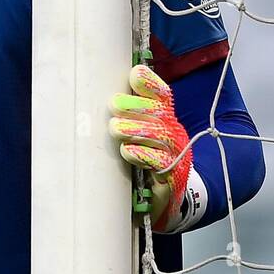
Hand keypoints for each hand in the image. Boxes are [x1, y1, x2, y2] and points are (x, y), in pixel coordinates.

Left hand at [109, 64, 191, 231]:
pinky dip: (143, 155)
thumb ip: (122, 116)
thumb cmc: (144, 161)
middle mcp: (172, 133)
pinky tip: (129, 151)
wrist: (163, 199)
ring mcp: (176, 154)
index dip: (150, 84)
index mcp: (163, 119)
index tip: (135, 73)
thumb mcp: (135, 136)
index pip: (162, 96)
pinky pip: (160, 163)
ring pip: (160, 135)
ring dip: (136, 129)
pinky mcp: (172, 176)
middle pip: (159, 113)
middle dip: (135, 106)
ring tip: (116, 128)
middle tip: (114, 105)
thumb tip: (97, 97)